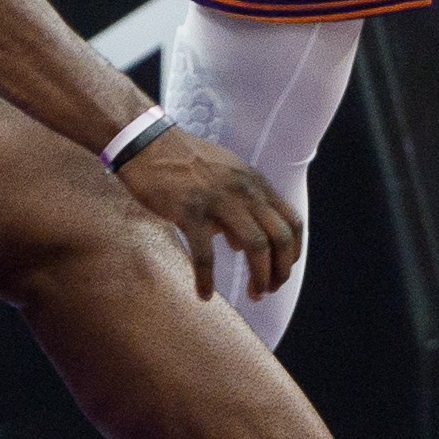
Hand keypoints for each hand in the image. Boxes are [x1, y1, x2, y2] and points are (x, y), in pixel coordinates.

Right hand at [115, 127, 300, 302]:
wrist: (146, 144)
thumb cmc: (183, 161)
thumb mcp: (224, 175)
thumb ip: (240, 206)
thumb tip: (242, 246)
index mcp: (254, 182)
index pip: (291, 222)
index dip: (293, 252)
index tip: (282, 270)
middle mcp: (243, 191)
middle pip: (279, 237)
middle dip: (280, 270)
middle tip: (268, 289)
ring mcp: (217, 201)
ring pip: (255, 246)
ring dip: (258, 277)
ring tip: (253, 294)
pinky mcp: (189, 212)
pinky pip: (205, 254)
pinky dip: (208, 279)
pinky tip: (204, 294)